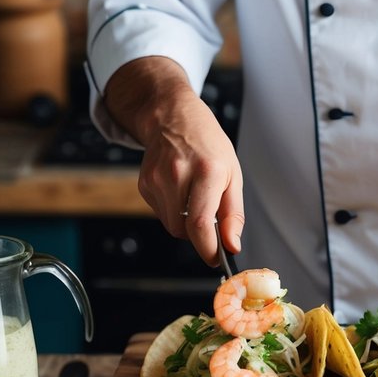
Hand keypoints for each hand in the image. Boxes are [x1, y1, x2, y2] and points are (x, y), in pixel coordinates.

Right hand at [137, 92, 243, 265]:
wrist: (174, 118)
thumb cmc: (208, 145)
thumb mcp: (232, 174)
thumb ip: (233, 214)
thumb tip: (231, 245)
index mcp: (207, 170)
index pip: (200, 224)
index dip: (207, 249)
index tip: (215, 259)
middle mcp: (178, 173)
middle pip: (183, 229)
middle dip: (198, 235)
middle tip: (209, 221)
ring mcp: (156, 178)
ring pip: (171, 224)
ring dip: (185, 222)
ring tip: (194, 196)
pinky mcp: (144, 183)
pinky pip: (161, 213)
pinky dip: (173, 210)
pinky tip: (179, 189)